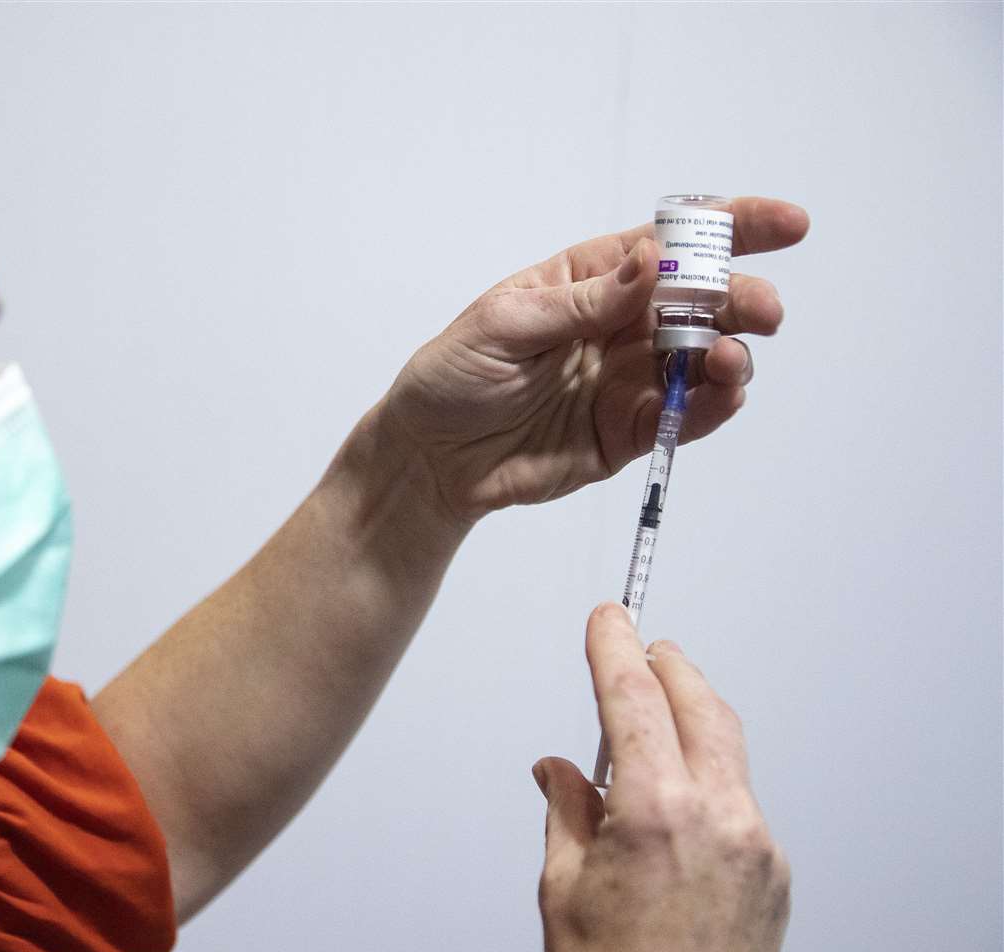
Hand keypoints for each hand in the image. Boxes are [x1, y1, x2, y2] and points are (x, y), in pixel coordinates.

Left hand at [382, 198, 808, 523]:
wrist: (430, 459)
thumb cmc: (452, 377)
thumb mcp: (504, 326)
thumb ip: (581, 303)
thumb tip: (648, 262)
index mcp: (591, 278)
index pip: (671, 243)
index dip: (733, 228)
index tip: (788, 225)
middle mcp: (622, 323)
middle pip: (703, 300)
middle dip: (741, 299)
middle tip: (761, 311)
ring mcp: (631, 377)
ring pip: (706, 358)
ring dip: (732, 354)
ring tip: (727, 361)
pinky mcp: (631, 430)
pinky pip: (688, 414)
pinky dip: (714, 404)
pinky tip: (723, 394)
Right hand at [533, 604, 790, 951]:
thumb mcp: (561, 888)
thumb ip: (568, 811)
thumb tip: (563, 771)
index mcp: (657, 817)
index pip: (634, 698)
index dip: (615, 646)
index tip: (608, 617)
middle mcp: (721, 825)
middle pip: (699, 708)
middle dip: (666, 667)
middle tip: (640, 645)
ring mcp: (758, 854)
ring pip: (728, 753)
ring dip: (690, 720)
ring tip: (648, 719)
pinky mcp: (774, 883)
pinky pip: (741, 804)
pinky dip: (707, 779)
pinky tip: (672, 793)